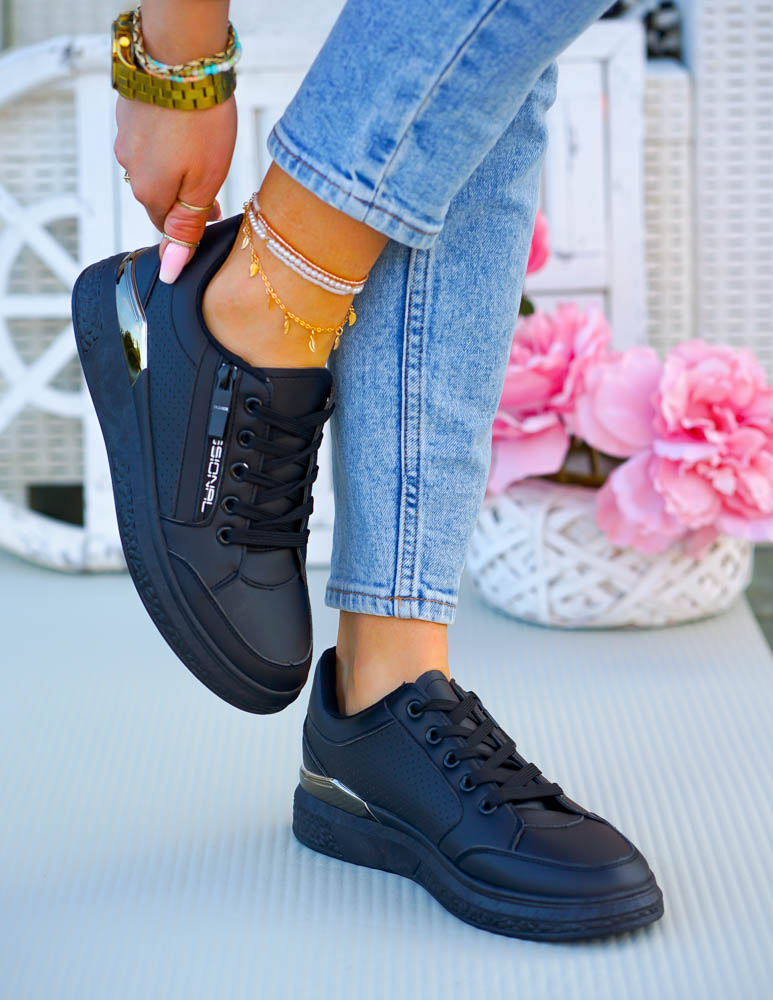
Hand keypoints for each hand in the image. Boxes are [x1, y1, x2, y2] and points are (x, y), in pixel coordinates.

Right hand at [114, 94, 236, 281]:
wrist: (181, 58)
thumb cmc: (200, 122)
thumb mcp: (203, 184)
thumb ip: (186, 228)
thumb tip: (170, 269)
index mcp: (149, 193)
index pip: (167, 228)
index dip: (191, 228)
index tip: (214, 215)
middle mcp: (130, 168)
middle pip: (159, 198)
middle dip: (184, 198)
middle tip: (212, 186)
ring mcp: (126, 139)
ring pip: (154, 168)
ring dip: (175, 168)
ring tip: (202, 153)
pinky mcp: (130, 113)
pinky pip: (149, 140)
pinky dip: (167, 141)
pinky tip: (185, 129)